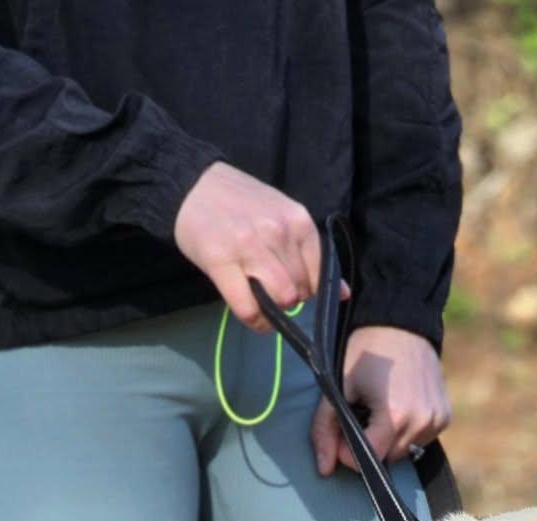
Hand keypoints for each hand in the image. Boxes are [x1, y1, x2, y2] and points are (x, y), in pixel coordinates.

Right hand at [174, 163, 321, 332]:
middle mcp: (277, 232)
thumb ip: (311, 253)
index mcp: (298, 221)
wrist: (192, 184)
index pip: (320, 276)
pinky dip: (253, 319)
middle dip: (289, 298)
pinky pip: (248, 308)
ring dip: (272, 310)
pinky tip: (251, 312)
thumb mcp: (283, 217)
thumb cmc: (241, 204)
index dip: (308, 289)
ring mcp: (248, 246)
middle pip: (300, 291)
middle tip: (271, 288)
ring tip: (260, 298)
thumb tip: (344, 293)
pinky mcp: (221, 261)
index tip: (293, 285)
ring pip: (279, 300)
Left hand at [311, 327, 451, 477]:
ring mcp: (436, 422)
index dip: (349, 452)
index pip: (369, 460)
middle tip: (361, 414)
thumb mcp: (339, 386)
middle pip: (386, 458)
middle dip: (369, 444)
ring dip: (388, 440)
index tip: (342, 430)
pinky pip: (420, 440)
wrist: (401, 323)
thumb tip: (324, 471)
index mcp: (394, 417)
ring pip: (404, 451)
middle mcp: (421, 423)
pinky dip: (407, 431)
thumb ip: (325, 429)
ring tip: (381, 408)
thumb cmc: (366, 352)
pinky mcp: (445, 418)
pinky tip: (400, 405)